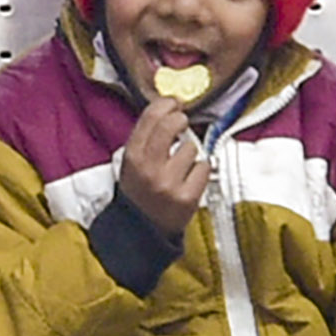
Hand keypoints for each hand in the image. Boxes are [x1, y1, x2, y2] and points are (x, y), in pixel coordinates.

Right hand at [115, 95, 213, 236]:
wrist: (140, 231)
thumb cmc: (139, 191)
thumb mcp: (132, 162)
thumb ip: (147, 137)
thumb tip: (169, 109)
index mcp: (132, 157)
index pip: (150, 118)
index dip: (165, 104)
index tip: (174, 103)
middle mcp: (149, 168)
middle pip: (171, 126)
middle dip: (180, 120)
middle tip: (182, 122)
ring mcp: (169, 183)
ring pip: (191, 148)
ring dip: (189, 153)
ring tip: (179, 166)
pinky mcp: (187, 197)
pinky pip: (203, 168)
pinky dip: (199, 172)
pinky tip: (189, 179)